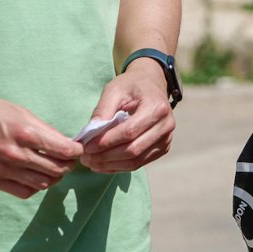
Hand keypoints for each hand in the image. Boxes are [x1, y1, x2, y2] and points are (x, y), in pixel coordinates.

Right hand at [0, 91, 82, 198]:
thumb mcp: (19, 111)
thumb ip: (41, 129)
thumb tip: (62, 143)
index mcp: (26, 132)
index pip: (64, 149)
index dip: (76, 151)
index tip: (77, 149)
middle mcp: (17, 153)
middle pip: (57, 169)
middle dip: (67, 165)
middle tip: (68, 160)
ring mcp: (4, 169)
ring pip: (43, 183)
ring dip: (53, 177)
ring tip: (54, 169)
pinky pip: (23, 192)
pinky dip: (35, 187)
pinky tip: (35, 177)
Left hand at [78, 59, 175, 173]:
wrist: (151, 84)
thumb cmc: (131, 86)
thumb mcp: (114, 89)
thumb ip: (102, 110)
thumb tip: (89, 134)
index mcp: (157, 107)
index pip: (129, 132)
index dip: (106, 142)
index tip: (86, 147)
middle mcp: (166, 125)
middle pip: (133, 150)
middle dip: (106, 157)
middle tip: (85, 158)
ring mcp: (166, 139)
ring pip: (136, 161)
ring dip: (110, 165)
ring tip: (91, 162)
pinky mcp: (162, 148)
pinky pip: (139, 164)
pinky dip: (119, 167)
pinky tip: (103, 164)